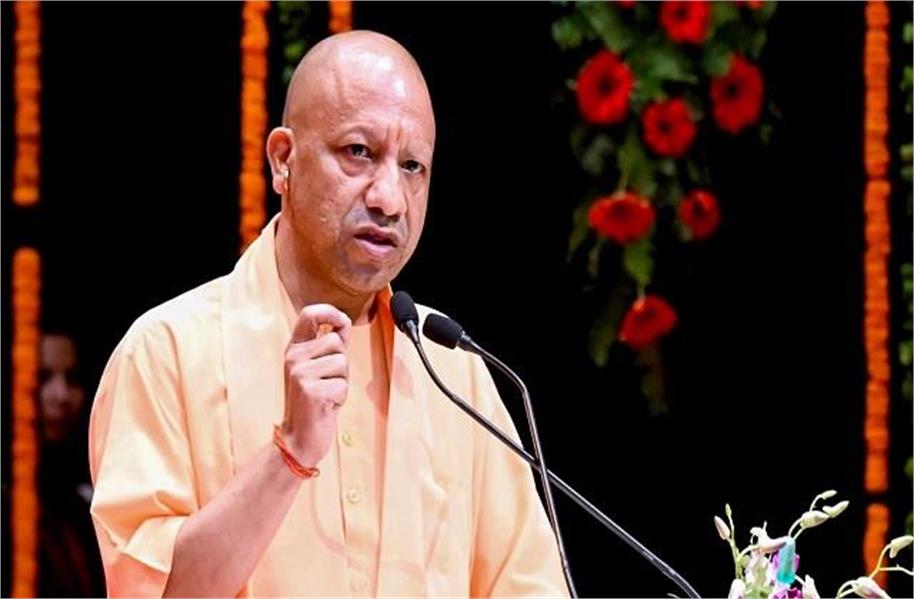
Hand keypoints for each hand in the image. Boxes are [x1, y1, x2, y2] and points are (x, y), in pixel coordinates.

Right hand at [280, 304, 350, 467]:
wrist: (298, 439)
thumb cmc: (313, 403)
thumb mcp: (318, 369)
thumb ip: (329, 346)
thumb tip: (343, 323)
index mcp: (294, 349)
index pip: (309, 314)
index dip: (330, 312)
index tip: (341, 322)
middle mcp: (293, 358)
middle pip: (336, 342)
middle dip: (342, 363)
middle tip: (327, 383)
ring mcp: (300, 374)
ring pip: (342, 363)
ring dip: (342, 381)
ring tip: (326, 394)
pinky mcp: (310, 391)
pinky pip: (343, 384)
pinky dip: (341, 397)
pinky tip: (326, 406)